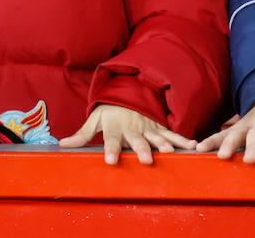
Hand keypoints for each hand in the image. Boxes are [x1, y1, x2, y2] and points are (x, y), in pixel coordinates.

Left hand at [58, 104, 194, 164]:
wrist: (128, 93)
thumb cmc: (110, 111)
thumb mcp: (94, 120)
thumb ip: (81, 134)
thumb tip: (62, 144)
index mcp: (115, 127)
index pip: (111, 140)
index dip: (111, 150)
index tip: (110, 161)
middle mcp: (132, 128)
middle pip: (137, 140)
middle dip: (141, 150)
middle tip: (146, 160)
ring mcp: (147, 127)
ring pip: (156, 138)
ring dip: (164, 145)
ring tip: (169, 152)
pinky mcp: (158, 128)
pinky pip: (171, 134)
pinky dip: (182, 140)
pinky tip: (192, 146)